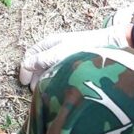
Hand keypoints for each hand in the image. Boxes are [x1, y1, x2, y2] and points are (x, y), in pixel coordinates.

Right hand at [18, 24, 132, 90]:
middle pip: (37, 62)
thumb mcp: (60, 53)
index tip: (24, 82)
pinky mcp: (73, 61)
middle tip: (34, 89)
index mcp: (48, 43)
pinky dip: (54, 77)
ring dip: (43, 78)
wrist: (110, 43)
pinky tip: (57, 85)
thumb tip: (26, 65)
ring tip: (45, 90)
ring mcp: (64, 54)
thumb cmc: (84, 47)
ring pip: (48, 67)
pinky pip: (58, 69)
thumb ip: (42, 59)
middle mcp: (54, 48)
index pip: (30, 56)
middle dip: (33, 76)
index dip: (25, 69)